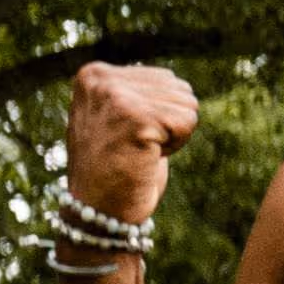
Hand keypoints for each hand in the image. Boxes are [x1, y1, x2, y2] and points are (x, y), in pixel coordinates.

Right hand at [66, 62, 198, 225]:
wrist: (99, 209)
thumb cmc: (116, 168)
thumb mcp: (120, 118)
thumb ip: (139, 94)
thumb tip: (179, 84)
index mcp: (95, 74)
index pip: (167, 79)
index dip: (160, 113)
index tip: (128, 135)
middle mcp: (101, 79)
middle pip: (180, 89)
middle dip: (169, 123)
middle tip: (136, 147)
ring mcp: (116, 95)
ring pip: (187, 104)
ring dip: (173, 135)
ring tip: (139, 151)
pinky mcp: (135, 116)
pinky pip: (188, 121)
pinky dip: (176, 145)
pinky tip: (146, 156)